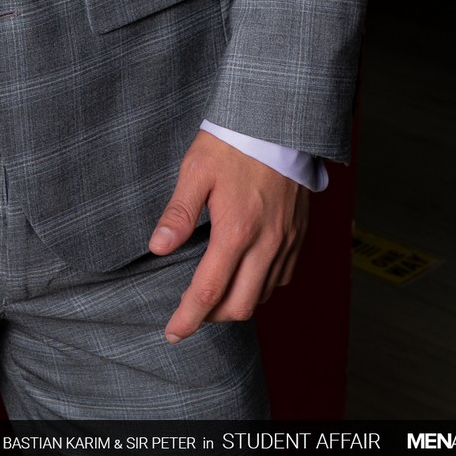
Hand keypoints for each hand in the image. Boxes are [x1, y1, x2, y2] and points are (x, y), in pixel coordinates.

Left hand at [148, 130, 309, 341]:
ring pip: (262, 296)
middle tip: (191, 310)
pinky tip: (245, 273)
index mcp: (235, 230)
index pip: (209, 292)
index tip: (173, 332)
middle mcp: (265, 244)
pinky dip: (261, 287)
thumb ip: (178, 214)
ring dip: (237, 303)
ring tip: (215, 292)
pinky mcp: (298, 236)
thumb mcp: (196, 170)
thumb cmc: (234, 142)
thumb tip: (157, 248)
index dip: (189, 318)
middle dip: (212, 317)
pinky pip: (282, 278)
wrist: (278, 122)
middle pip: (239, 306)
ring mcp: (286, 242)